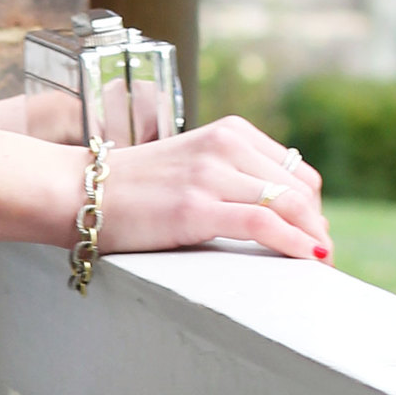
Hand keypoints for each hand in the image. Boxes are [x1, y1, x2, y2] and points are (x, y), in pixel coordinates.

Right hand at [97, 116, 331, 264]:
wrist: (74, 192)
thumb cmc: (129, 189)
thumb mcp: (188, 167)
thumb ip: (228, 175)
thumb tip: (277, 213)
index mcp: (227, 132)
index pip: (294, 168)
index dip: (311, 204)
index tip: (313, 233)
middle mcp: (224, 145)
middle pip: (299, 187)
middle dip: (317, 223)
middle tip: (321, 254)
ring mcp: (210, 175)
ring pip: (288, 204)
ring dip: (313, 236)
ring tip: (319, 262)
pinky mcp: (195, 207)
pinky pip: (263, 223)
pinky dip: (295, 242)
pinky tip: (310, 259)